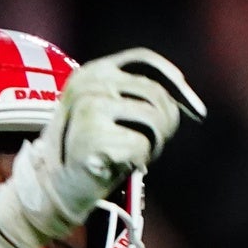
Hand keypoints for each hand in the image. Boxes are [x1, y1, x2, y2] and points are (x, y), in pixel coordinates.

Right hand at [0, 47, 205, 247]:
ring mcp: (88, 107)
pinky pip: (141, 145)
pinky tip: (117, 165)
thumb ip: (137, 95)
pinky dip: (138, 160)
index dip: (174, 81)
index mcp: (90, 72)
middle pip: (155, 92)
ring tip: (132, 153)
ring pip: (154, 117)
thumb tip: (187, 99)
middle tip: (152, 144)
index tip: (193, 108)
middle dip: (165, 122)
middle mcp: (87, 83)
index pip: (142, 60)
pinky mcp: (92, 135)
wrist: (54, 187)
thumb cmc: (91, 149)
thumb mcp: (109, 111)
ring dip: (153, 142)